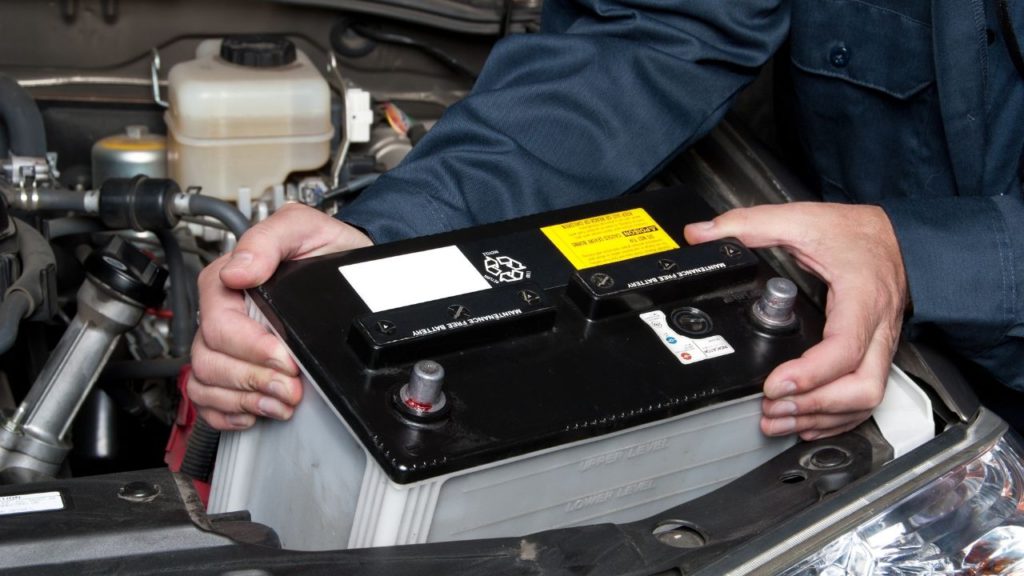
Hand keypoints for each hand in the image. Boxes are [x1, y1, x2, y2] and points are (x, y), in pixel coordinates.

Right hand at [188, 204, 372, 429]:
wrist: (349, 268)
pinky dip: (229, 412)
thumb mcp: (304, 227)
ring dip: (245, 400)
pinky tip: (256, 410)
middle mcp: (224, 314)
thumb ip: (269, 239)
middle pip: (210, 359)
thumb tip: (240, 270)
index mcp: (228, 280)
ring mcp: (226, 343)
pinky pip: (209, 400)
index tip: (285, 358)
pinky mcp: (236, 366)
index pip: (218, 324)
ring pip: (205, 383)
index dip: (251, 348)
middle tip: (291, 387)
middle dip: (253, 379)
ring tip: (282, 401)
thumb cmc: (325, 248)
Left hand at [684, 202, 907, 439]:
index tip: (774, 384)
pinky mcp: (877, 355)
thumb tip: (701, 234)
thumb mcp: (801, 219)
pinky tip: (806, 421)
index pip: (844, 349)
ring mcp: (881, 346)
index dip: (810, 374)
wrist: (899, 236)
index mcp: (861, 298)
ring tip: (778, 419)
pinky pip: (866, 398)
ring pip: (866, 399)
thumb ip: (749, 224)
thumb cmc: (858, 233)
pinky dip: (836, 416)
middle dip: (814, 406)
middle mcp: (877, 329)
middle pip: (862, 387)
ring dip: (821, 417)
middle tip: (771, 408)